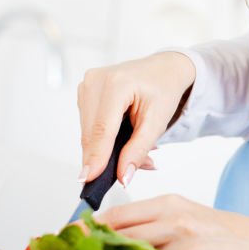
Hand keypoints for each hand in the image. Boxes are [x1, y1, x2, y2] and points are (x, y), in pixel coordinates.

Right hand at [77, 52, 196, 185]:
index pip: (102, 129)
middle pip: (91, 133)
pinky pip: (88, 124)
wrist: (164, 69)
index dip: (95, 157)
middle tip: (123, 173)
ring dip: (104, 149)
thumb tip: (123, 176)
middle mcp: (96, 81)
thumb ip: (139, 150)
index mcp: (116, 84)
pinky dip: (102, 138)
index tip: (89, 179)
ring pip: (87, 132)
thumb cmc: (163, 89)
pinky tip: (119, 138)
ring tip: (129, 151)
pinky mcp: (84, 92)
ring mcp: (87, 85)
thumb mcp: (157, 122)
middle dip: (103, 158)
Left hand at [94, 194, 248, 249]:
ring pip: (129, 248)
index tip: (66, 241)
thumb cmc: (230, 238)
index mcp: (170, 202)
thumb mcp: (191, 223)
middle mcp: (172, 214)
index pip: (116, 213)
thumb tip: (121, 246)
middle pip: (115, 229)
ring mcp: (180, 234)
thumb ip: (158, 229)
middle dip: (90, 246)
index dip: (87, 228)